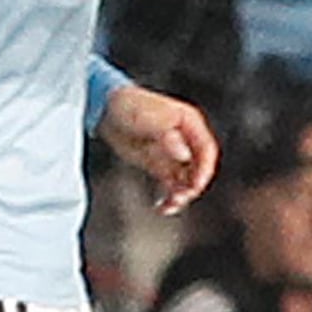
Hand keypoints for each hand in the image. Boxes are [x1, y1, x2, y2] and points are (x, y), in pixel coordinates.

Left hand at [99, 82, 219, 213]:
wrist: (104, 109)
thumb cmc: (128, 106)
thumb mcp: (147, 119)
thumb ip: (167, 137)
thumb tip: (184, 155)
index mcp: (189, 124)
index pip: (206, 150)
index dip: (205, 169)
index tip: (196, 185)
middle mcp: (186, 140)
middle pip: (199, 169)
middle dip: (192, 186)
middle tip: (179, 197)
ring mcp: (173, 154)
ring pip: (186, 180)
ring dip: (181, 195)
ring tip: (169, 205)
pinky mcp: (159, 165)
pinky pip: (170, 185)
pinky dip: (168, 197)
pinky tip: (161, 206)